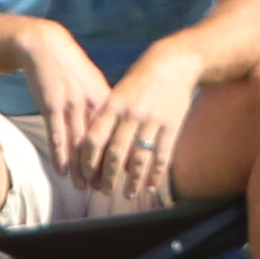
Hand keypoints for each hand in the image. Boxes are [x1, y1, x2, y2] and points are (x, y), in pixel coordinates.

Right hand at [22, 25, 115, 180]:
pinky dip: (61, 155)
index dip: (121, 154)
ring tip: (84, 187)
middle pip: (100, 142)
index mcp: (106, 97)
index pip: (118, 132)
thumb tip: (117, 126)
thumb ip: (105, 104)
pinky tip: (63, 171)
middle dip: (103, 168)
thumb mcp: (94, 82)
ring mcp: (71, 104)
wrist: (45, 46)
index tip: (125, 174)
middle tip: (105, 189)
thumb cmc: (71, 66)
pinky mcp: (51, 106)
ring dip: (81, 168)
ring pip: (79, 143)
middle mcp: (91, 102)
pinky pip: (57, 136)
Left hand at [77, 47, 199, 202]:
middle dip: (107, 177)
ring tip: (128, 195)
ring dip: (132, 181)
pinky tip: (150, 186)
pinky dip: (155, 174)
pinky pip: (162, 155)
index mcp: (113, 104)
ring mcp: (153, 120)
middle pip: (115, 153)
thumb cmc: (141, 80)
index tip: (85, 177)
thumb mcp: (118, 92)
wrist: (174, 63)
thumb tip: (96, 150)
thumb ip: (107, 118)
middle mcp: (131, 114)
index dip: (87, 161)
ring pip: (139, 159)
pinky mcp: (172, 125)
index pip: (94, 139)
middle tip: (103, 192)